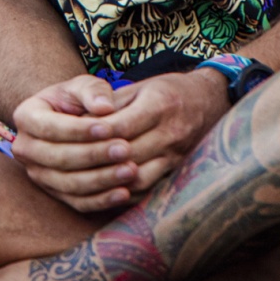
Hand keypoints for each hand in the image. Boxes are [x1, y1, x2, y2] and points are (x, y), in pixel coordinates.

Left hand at [10, 69, 228, 212]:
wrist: (210, 101)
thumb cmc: (167, 92)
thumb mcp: (140, 87)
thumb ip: (111, 104)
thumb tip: (77, 121)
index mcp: (159, 105)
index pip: (119, 127)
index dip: (93, 136)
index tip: (69, 138)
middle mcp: (171, 132)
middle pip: (127, 155)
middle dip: (97, 161)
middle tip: (69, 163)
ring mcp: (178, 155)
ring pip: (139, 178)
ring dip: (111, 182)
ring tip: (86, 179)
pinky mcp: (180, 171)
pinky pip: (152, 190)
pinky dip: (128, 193)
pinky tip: (108, 190)